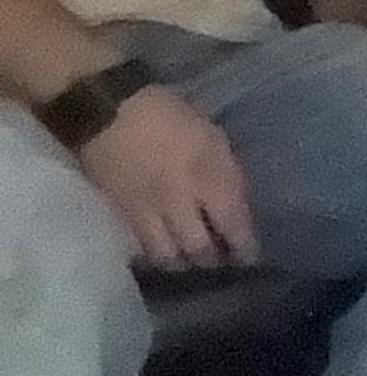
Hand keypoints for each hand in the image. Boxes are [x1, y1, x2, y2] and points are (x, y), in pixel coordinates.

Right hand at [81, 85, 255, 269]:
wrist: (107, 112)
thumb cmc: (168, 114)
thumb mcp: (212, 135)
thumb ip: (224, 171)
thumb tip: (233, 203)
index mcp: (208, 172)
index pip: (232, 221)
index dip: (243, 245)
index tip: (250, 257)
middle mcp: (180, 198)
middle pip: (199, 247)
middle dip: (212, 260)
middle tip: (220, 262)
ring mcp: (147, 210)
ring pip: (167, 255)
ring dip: (183, 263)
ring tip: (190, 261)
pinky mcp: (120, 216)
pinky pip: (141, 248)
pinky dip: (155, 255)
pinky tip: (163, 252)